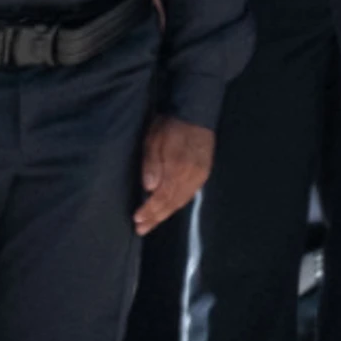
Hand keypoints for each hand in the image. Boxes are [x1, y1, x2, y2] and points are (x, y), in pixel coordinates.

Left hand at [134, 118, 215, 235]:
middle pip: (173, 203)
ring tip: (153, 222)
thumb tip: (149, 188)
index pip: (162, 197)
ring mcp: (201, 174)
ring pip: (183, 200)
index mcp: (178, 168)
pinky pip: (190, 193)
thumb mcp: (153, 141)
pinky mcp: (204, 171)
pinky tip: (170, 206)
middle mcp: (192, 175)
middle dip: (156, 217)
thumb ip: (152, 164)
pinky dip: (178, 203)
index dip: (149, 210)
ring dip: (167, 213)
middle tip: (141, 229)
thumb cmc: (169, 125)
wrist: (195, 111)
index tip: (136, 220)